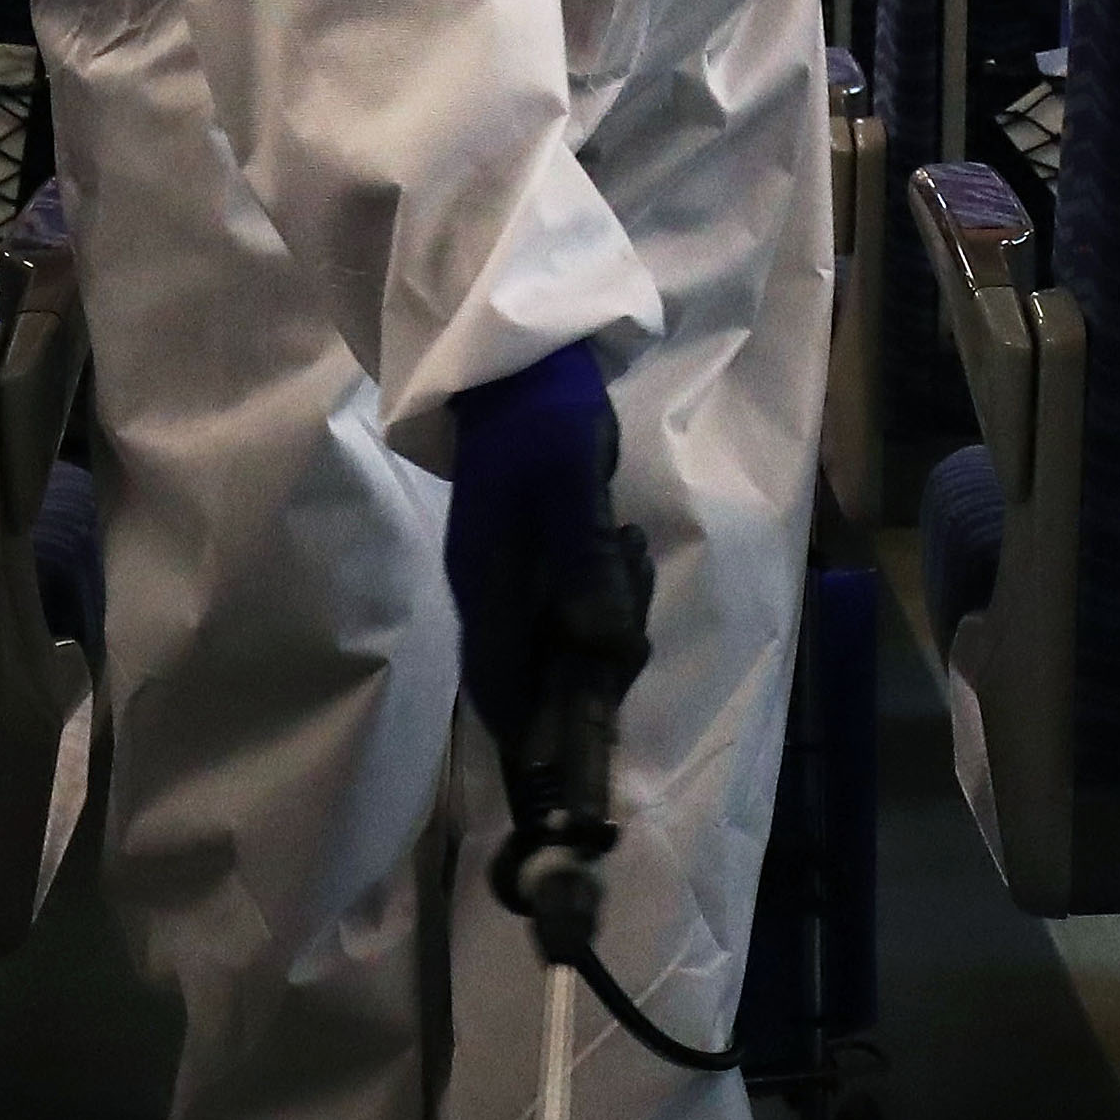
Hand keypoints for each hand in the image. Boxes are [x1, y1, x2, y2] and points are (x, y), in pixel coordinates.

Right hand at [440, 342, 619, 774]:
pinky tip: (626, 548)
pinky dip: (604, 591)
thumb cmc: (543, 417)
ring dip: (606, 621)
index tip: (576, 760)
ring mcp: (505, 572)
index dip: (534, 734)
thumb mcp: (572, 484)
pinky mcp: (527, 552)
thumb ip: (586, 565)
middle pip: (531, 671)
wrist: (517, 358)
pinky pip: (566, 601)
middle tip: (631, 631)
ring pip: (554, 637)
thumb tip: (601, 648)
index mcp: (488, 585)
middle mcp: (489, 591)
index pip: (499, 685)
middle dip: (590, 669)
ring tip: (632, 559)